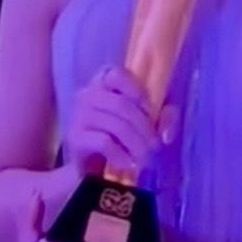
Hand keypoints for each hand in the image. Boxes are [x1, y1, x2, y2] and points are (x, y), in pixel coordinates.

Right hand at [61, 66, 177, 182]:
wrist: (89, 168)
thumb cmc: (118, 138)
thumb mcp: (144, 123)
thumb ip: (162, 118)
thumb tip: (166, 134)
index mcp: (102, 84)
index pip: (116, 74)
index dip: (135, 89)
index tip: (149, 110)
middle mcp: (86, 95)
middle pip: (121, 104)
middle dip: (143, 127)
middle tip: (154, 145)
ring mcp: (78, 116)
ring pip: (115, 125)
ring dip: (135, 143)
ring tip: (144, 158)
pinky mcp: (75, 138)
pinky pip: (103, 142)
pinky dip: (120, 154)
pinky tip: (128, 163)